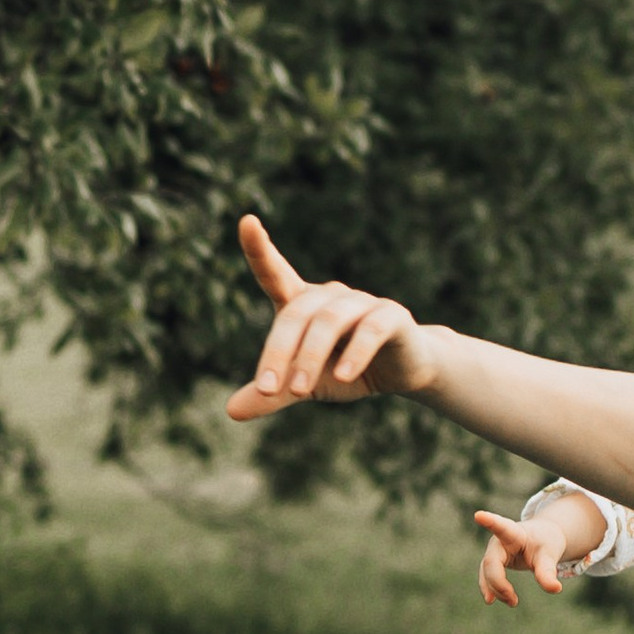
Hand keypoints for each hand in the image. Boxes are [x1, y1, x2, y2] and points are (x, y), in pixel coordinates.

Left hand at [226, 213, 428, 421]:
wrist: (402, 372)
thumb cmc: (345, 369)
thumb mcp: (306, 386)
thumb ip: (273, 395)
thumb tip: (231, 411)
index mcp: (303, 304)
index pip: (276, 272)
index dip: (260, 249)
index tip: (247, 221)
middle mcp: (330, 296)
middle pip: (296, 313)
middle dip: (278, 351)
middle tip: (268, 388)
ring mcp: (362, 302)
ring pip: (328, 321)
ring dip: (310, 356)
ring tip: (299, 390)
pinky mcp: (392, 316)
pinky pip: (370, 330)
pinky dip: (355, 353)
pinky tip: (344, 377)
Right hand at [473, 496, 600, 607]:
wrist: (541, 539)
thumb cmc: (545, 541)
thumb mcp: (550, 554)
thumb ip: (548, 571)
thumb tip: (555, 589)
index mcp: (514, 532)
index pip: (501, 527)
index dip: (490, 521)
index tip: (478, 515)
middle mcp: (498, 541)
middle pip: (491, 563)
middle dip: (499, 583)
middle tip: (514, 601)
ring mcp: (493, 553)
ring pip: (487, 573)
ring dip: (497, 590)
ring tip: (513, 602)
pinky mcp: (493, 563)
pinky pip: (487, 578)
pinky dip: (492, 590)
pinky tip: (492, 600)